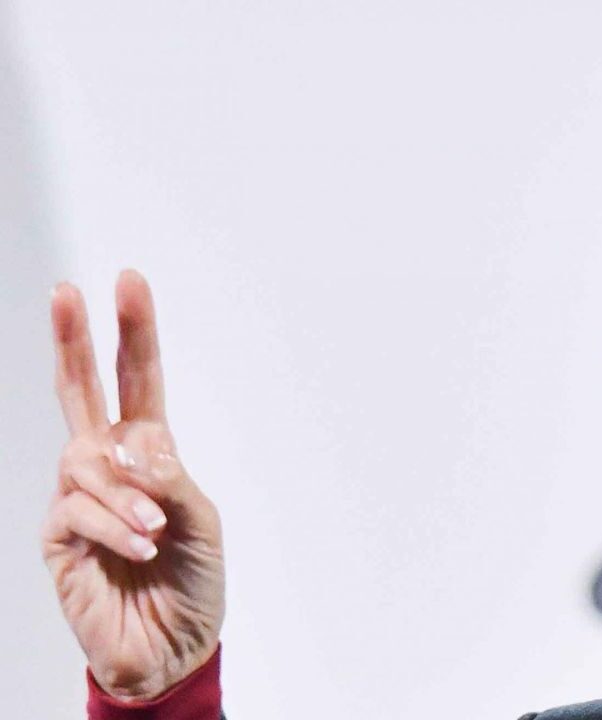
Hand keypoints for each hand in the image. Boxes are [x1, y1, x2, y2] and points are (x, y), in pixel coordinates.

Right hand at [42, 269, 224, 699]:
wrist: (172, 646)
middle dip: (75, 341)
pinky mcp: (58, 536)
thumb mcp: (202, 521)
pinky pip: (79, 510)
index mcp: (150, 452)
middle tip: (67, 291)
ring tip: (156, 530)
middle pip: (81, 393)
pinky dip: (116, 527)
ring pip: (87, 462)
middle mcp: (109, 466)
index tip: (128, 282)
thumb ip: (170, 479)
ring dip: (128, 495)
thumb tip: (129, 448)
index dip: (132, 334)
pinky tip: (138, 547)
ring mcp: (78, 498)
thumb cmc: (193, 579)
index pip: (136, 382)